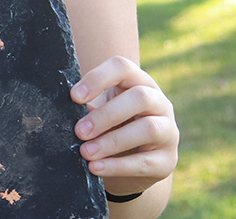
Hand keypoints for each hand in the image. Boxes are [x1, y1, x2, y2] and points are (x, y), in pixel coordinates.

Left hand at [71, 57, 178, 194]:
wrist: (132, 165)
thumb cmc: (113, 130)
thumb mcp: (101, 114)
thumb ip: (89, 109)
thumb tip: (67, 111)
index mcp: (140, 83)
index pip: (123, 68)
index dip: (99, 78)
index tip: (74, 97)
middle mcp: (159, 102)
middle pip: (140, 97)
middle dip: (107, 114)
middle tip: (80, 131)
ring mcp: (168, 130)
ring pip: (148, 128)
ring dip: (112, 141)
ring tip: (85, 152)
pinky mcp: (166, 159)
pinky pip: (145, 162)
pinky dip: (118, 166)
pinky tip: (96, 168)